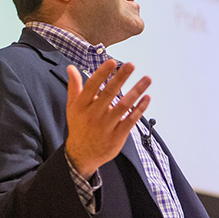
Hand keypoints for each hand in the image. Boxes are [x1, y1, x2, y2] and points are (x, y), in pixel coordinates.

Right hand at [65, 59, 150, 178]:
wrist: (81, 155)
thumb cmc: (79, 126)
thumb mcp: (72, 106)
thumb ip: (74, 86)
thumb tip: (71, 67)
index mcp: (82, 105)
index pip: (92, 86)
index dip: (102, 73)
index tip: (112, 62)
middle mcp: (93, 115)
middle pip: (109, 93)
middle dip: (120, 78)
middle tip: (131, 65)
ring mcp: (106, 126)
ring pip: (123, 106)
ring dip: (136, 91)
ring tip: (147, 79)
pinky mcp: (117, 135)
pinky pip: (130, 120)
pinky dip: (140, 109)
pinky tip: (147, 98)